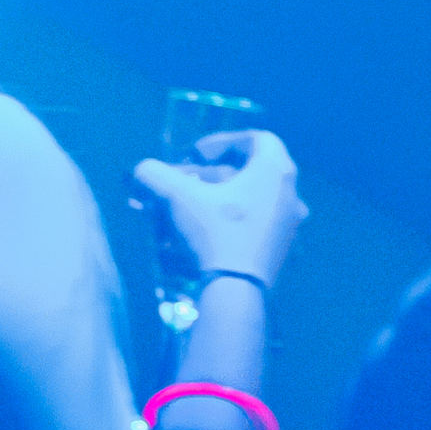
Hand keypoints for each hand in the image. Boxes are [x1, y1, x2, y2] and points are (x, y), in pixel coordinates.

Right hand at [131, 130, 307, 284]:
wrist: (236, 291)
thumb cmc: (214, 233)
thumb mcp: (178, 197)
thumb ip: (155, 175)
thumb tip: (141, 170)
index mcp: (276, 171)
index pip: (255, 139)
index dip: (221, 142)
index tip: (194, 157)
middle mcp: (290, 193)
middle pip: (247, 172)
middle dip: (207, 176)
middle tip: (181, 185)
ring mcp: (288, 224)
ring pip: (247, 200)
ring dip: (214, 200)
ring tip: (181, 211)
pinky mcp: (279, 249)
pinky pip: (251, 224)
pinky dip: (225, 222)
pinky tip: (197, 235)